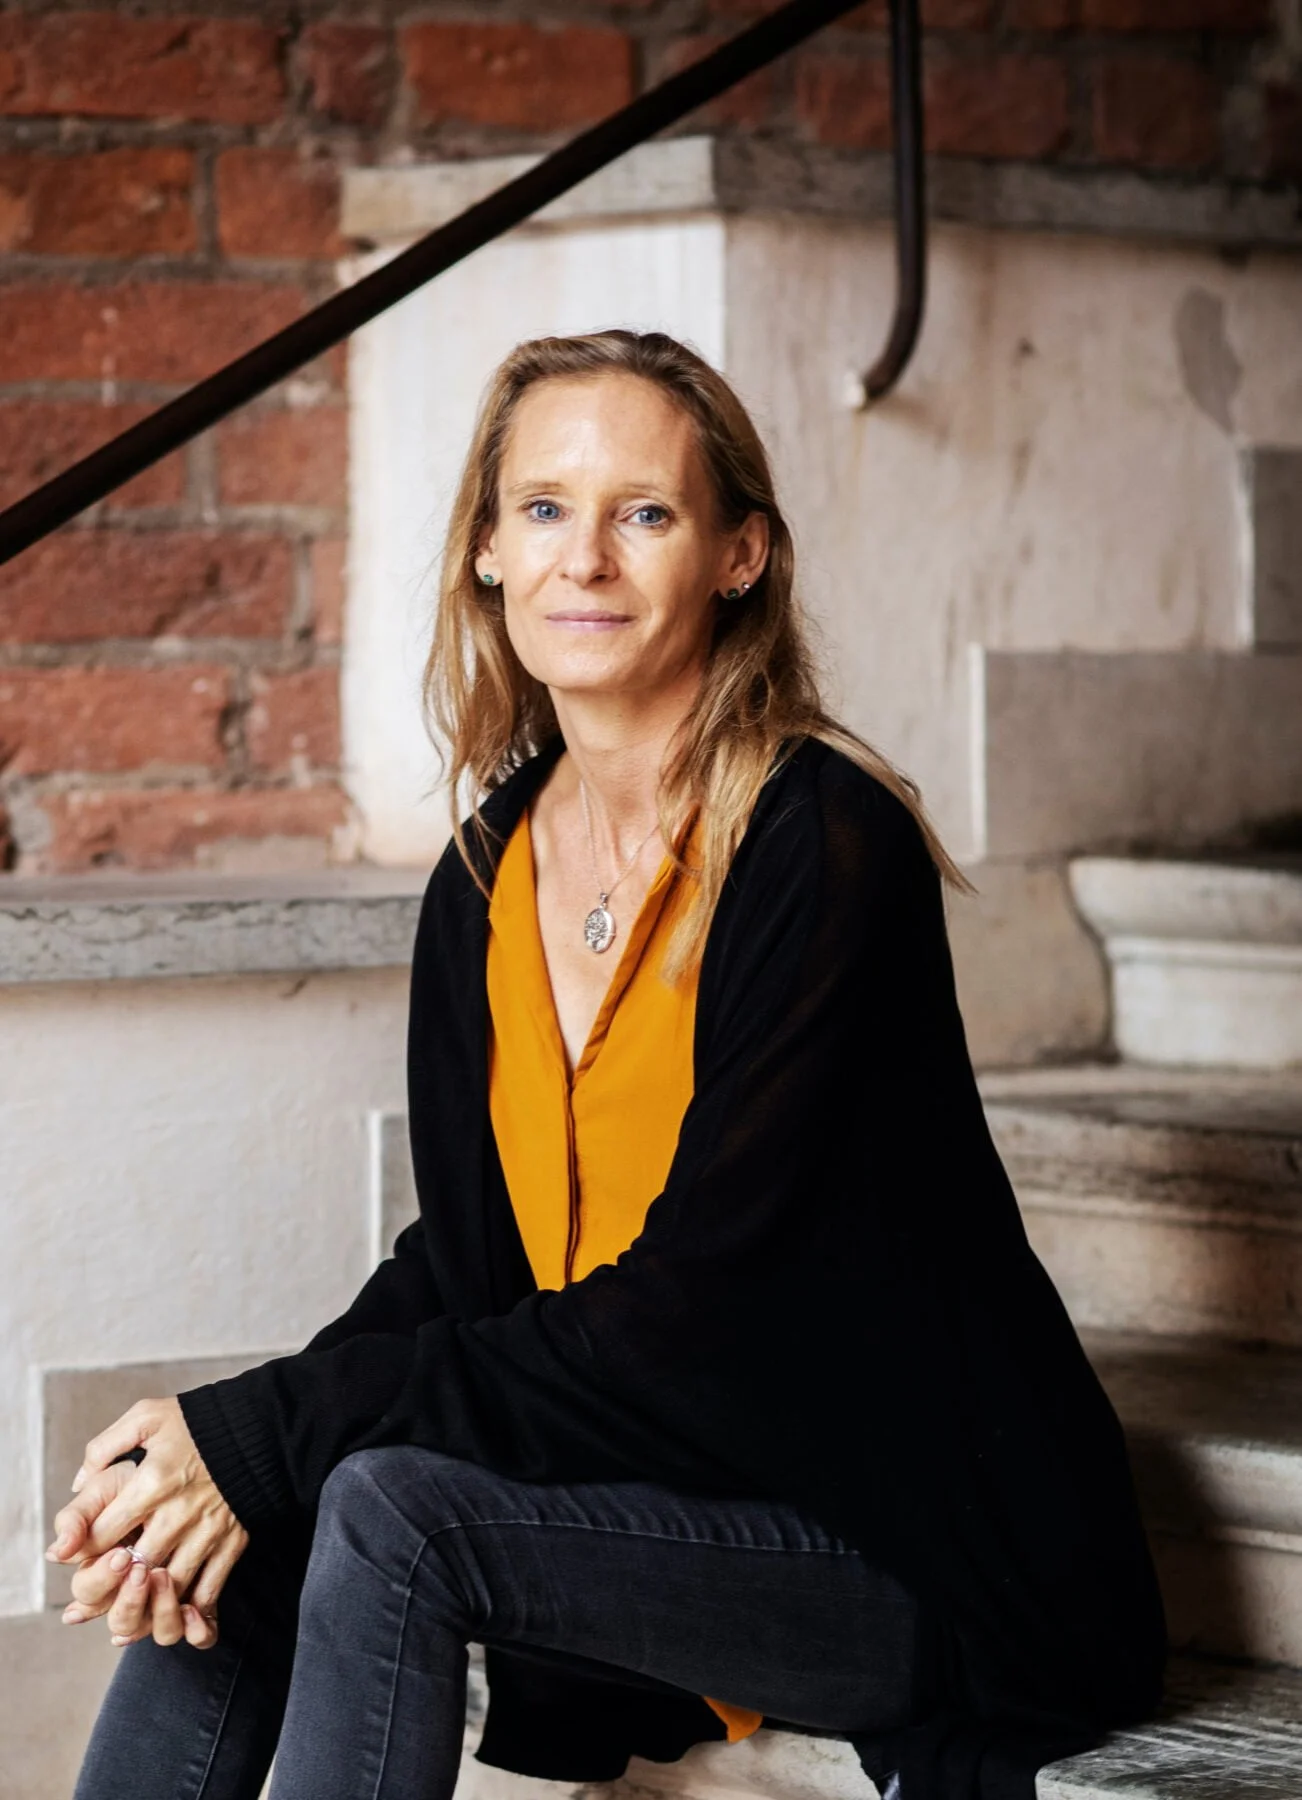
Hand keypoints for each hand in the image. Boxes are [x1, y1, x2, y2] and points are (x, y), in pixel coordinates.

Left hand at [46, 1397, 247, 1648]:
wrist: (262, 1427)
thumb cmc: (199, 1423)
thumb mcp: (146, 1417)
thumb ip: (105, 1446)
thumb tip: (79, 1483)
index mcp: (151, 1482)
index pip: (101, 1536)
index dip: (84, 1550)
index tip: (85, 1549)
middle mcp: (177, 1513)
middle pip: (132, 1568)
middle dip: (113, 1580)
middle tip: (108, 1577)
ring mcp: (206, 1532)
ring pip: (167, 1586)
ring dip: (149, 1596)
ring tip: (137, 1591)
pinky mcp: (231, 1544)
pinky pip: (208, 1591)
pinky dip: (190, 1607)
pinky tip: (176, 1604)